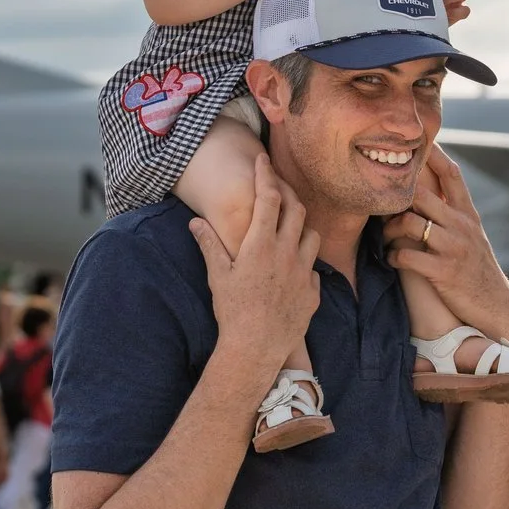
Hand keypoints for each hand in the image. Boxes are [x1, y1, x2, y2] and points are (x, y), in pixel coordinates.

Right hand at [190, 157, 322, 380]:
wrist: (255, 348)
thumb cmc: (232, 311)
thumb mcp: (217, 275)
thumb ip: (209, 244)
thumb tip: (196, 221)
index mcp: (262, 244)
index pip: (268, 197)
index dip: (266, 174)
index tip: (263, 159)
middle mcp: (287, 252)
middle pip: (297, 209)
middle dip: (288, 193)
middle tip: (278, 189)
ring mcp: (304, 272)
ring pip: (312, 236)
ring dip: (301, 227)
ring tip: (289, 228)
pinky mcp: (313, 292)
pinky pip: (313, 268)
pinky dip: (304, 262)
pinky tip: (292, 268)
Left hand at [382, 147, 508, 342]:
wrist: (494, 305)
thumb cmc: (476, 269)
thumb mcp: (472, 236)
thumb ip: (454, 215)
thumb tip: (430, 195)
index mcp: (468, 214)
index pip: (451, 175)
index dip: (433, 156)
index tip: (416, 143)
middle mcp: (461, 225)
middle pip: (421, 194)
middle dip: (397, 196)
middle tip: (381, 204)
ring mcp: (453, 247)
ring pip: (409, 222)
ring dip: (389, 229)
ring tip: (384, 237)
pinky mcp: (443, 271)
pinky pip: (407, 256)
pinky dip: (392, 256)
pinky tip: (390, 259)